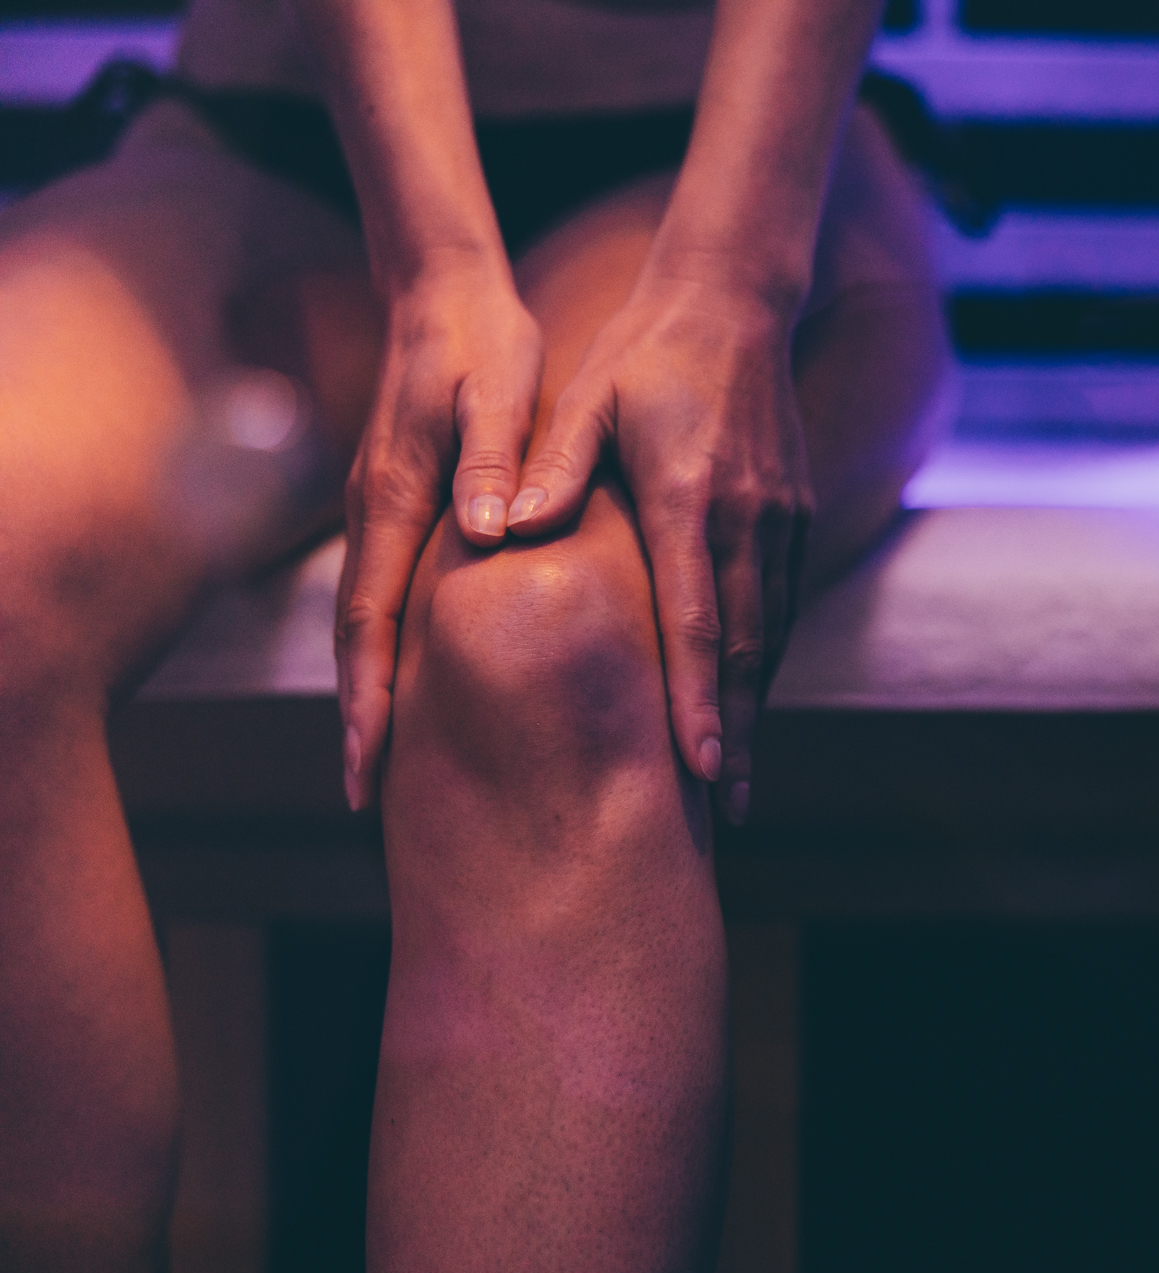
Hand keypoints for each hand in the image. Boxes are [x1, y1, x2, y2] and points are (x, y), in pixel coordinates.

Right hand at [337, 259, 543, 809]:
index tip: (368, 764)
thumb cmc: (485, 343)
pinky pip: (384, 592)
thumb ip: (496, 459)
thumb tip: (489, 533)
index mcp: (400, 498)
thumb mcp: (501, 391)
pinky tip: (410, 681)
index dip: (369, 698)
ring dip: (371, 690)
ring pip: (368, 619)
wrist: (446, 292)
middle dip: (360, 718)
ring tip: (384, 762)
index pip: (374, 619)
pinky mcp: (397, 506)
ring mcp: (379, 512)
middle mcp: (376, 514)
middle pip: (360, 637)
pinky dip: (386, 647)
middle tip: (366, 796)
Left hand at [507, 278, 811, 823]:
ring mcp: (782, 520)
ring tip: (742, 777)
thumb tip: (504, 530)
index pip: (696, 619)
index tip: (702, 767)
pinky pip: (784, 605)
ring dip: (759, 707)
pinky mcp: (797, 516)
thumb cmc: (644, 355)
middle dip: (740, 733)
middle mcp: (746, 518)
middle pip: (747, 648)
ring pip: (773, 634)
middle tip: (731, 807)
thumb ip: (549, 467)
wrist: (736, 302)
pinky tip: (750, 700)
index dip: (699, 699)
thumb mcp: (583, 399)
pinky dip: (768, 660)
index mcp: (686, 496)